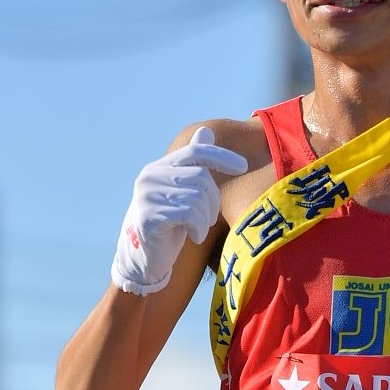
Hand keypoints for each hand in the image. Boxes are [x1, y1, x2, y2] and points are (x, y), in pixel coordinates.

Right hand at [110, 126, 247, 296]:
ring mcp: (147, 196)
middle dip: (212, 201)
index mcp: (159, 168)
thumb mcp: (183, 191)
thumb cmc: (170, 223)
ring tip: (198, 228)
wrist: (145, 258)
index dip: (221, 157)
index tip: (243, 167)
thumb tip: (207, 131)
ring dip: (205, 218)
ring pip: (197, 197)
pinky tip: (193, 236)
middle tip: (207, 219)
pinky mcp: (149, 217)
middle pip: (200, 178)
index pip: (195, 153)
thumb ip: (193, 164)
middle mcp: (150, 177)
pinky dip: (198, 228)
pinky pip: (189, 215)